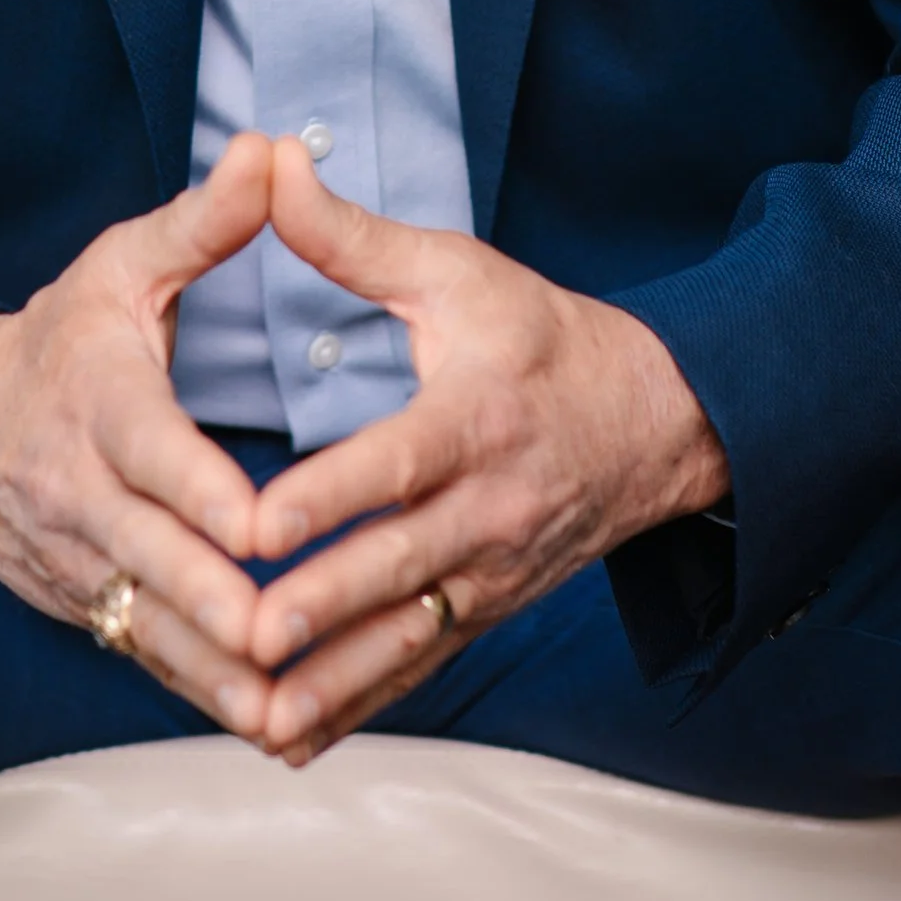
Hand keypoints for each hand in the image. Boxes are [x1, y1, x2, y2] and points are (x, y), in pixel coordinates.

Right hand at [0, 132, 275, 736]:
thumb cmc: (63, 337)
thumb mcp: (124, 265)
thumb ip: (206, 221)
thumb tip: (274, 154)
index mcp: (102, 405)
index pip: (155, 458)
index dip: (206, 495)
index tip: (264, 525)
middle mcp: (86, 496)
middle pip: (156, 563)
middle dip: (222, 608)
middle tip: (291, 641)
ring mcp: (85, 563)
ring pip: (154, 632)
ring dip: (221, 674)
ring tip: (294, 709)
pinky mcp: (93, 608)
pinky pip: (152, 660)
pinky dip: (207, 694)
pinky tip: (275, 725)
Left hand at [244, 134, 726, 758]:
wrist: (656, 420)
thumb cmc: (541, 337)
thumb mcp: (456, 272)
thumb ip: (351, 236)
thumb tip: (273, 163)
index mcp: (475, 418)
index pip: (396, 464)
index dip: (329, 496)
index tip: (260, 524)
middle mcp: (487, 508)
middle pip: (395, 567)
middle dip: (319, 608)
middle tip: (244, 635)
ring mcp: (489, 573)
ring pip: (402, 638)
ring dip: (329, 680)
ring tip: (253, 714)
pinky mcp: (482, 612)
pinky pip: (415, 669)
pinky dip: (354, 708)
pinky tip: (286, 738)